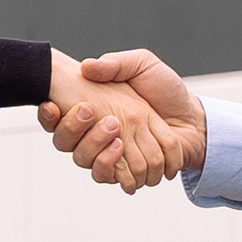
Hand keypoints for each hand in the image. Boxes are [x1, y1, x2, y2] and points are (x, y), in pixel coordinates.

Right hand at [39, 49, 204, 191]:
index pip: (56, 116)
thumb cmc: (167, 91)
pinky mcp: (125, 171)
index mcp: (93, 107)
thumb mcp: (143, 65)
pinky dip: (112, 167)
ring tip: (115, 134)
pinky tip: (121, 150)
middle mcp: (94, 133)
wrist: (194, 121)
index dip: (47, 114)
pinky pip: (107, 177)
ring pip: (83, 160)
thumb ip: (115, 64)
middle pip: (64, 142)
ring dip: (94, 147)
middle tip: (93, 112)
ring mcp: (108, 154)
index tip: (52, 104)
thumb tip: (87, 67)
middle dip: (73, 129)